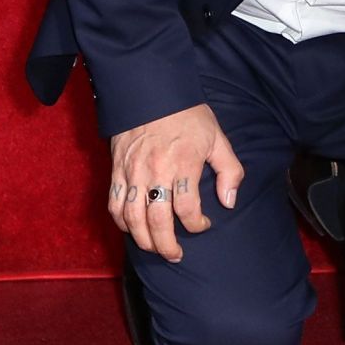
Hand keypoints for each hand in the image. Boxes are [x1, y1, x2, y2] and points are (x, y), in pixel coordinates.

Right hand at [107, 104, 244, 262]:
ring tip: (155, 249)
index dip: (196, 224)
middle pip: (157, 221)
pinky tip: (132, 229)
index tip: (203, 225)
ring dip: (143, 239)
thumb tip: (228, 202)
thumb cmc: (188, 115)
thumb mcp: (218, 138)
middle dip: (166, 245)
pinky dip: (121, 221)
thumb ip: (230, 171)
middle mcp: (155, 172)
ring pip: (132, 217)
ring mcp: (132, 172)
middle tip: (175, 255)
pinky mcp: (116, 169)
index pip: (187, 209)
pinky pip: (114, 203)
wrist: (150, 89)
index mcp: (182, 165)